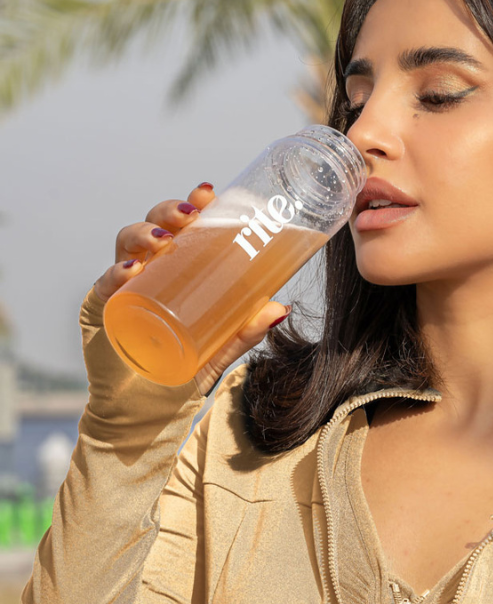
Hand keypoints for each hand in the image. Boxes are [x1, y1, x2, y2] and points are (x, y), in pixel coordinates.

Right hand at [93, 182, 290, 394]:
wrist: (150, 411)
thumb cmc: (184, 369)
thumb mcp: (221, 347)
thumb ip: (246, 329)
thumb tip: (281, 309)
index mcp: (177, 269)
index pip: (183, 227)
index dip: (193, 204)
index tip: (208, 192)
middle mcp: (149, 270)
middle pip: (154, 225)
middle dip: (169, 212)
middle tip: (189, 216)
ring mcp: (123, 286)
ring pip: (127, 243)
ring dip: (144, 234)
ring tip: (165, 240)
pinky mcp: (101, 309)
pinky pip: (105, 284)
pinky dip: (116, 273)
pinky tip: (132, 270)